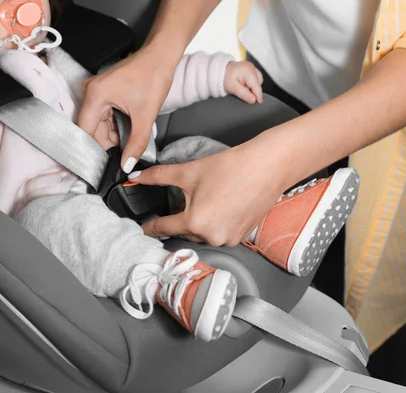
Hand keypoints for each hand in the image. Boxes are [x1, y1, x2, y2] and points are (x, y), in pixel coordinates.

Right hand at [78, 46, 176, 172]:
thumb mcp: (146, 116)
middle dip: (107, 143)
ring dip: (113, 134)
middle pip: (91, 129)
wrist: (160, 56)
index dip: (92, 150)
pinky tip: (128, 126)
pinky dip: (115, 125)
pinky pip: (103, 116)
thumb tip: (126, 165)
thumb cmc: (153, 76)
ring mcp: (95, 92)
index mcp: (96, 96)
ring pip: (98, 124)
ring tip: (131, 133)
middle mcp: (90, 92)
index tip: (101, 165)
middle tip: (124, 153)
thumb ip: (136, 144)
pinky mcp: (102, 93)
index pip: (85, 132)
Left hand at [128, 143, 287, 245]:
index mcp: (195, 222)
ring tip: (206, 201)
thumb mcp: (188, 171)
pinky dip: (214, 224)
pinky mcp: (241, 237)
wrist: (267, 166)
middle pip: (183, 231)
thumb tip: (138, 176)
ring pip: (201, 234)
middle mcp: (211, 236)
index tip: (143, 229)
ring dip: (197, 223)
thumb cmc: (233, 168)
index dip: (149, 227)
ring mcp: (228, 239)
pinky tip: (219, 207)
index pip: (163, 228)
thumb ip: (158, 176)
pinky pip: (218, 234)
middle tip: (183, 203)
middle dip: (179, 219)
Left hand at [224, 62, 263, 103]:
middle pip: (258, 84)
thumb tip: (254, 100)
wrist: (218, 71)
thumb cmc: (223, 78)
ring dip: (252, 87)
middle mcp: (251, 68)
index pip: (257, 86)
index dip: (258, 96)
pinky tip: (243, 84)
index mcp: (248, 71)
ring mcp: (251, 67)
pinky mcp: (249, 69)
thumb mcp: (233, 88)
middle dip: (253, 90)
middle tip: (242, 93)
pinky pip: (254, 78)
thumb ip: (244, 94)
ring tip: (241, 88)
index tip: (259, 103)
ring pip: (257, 81)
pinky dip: (251, 83)